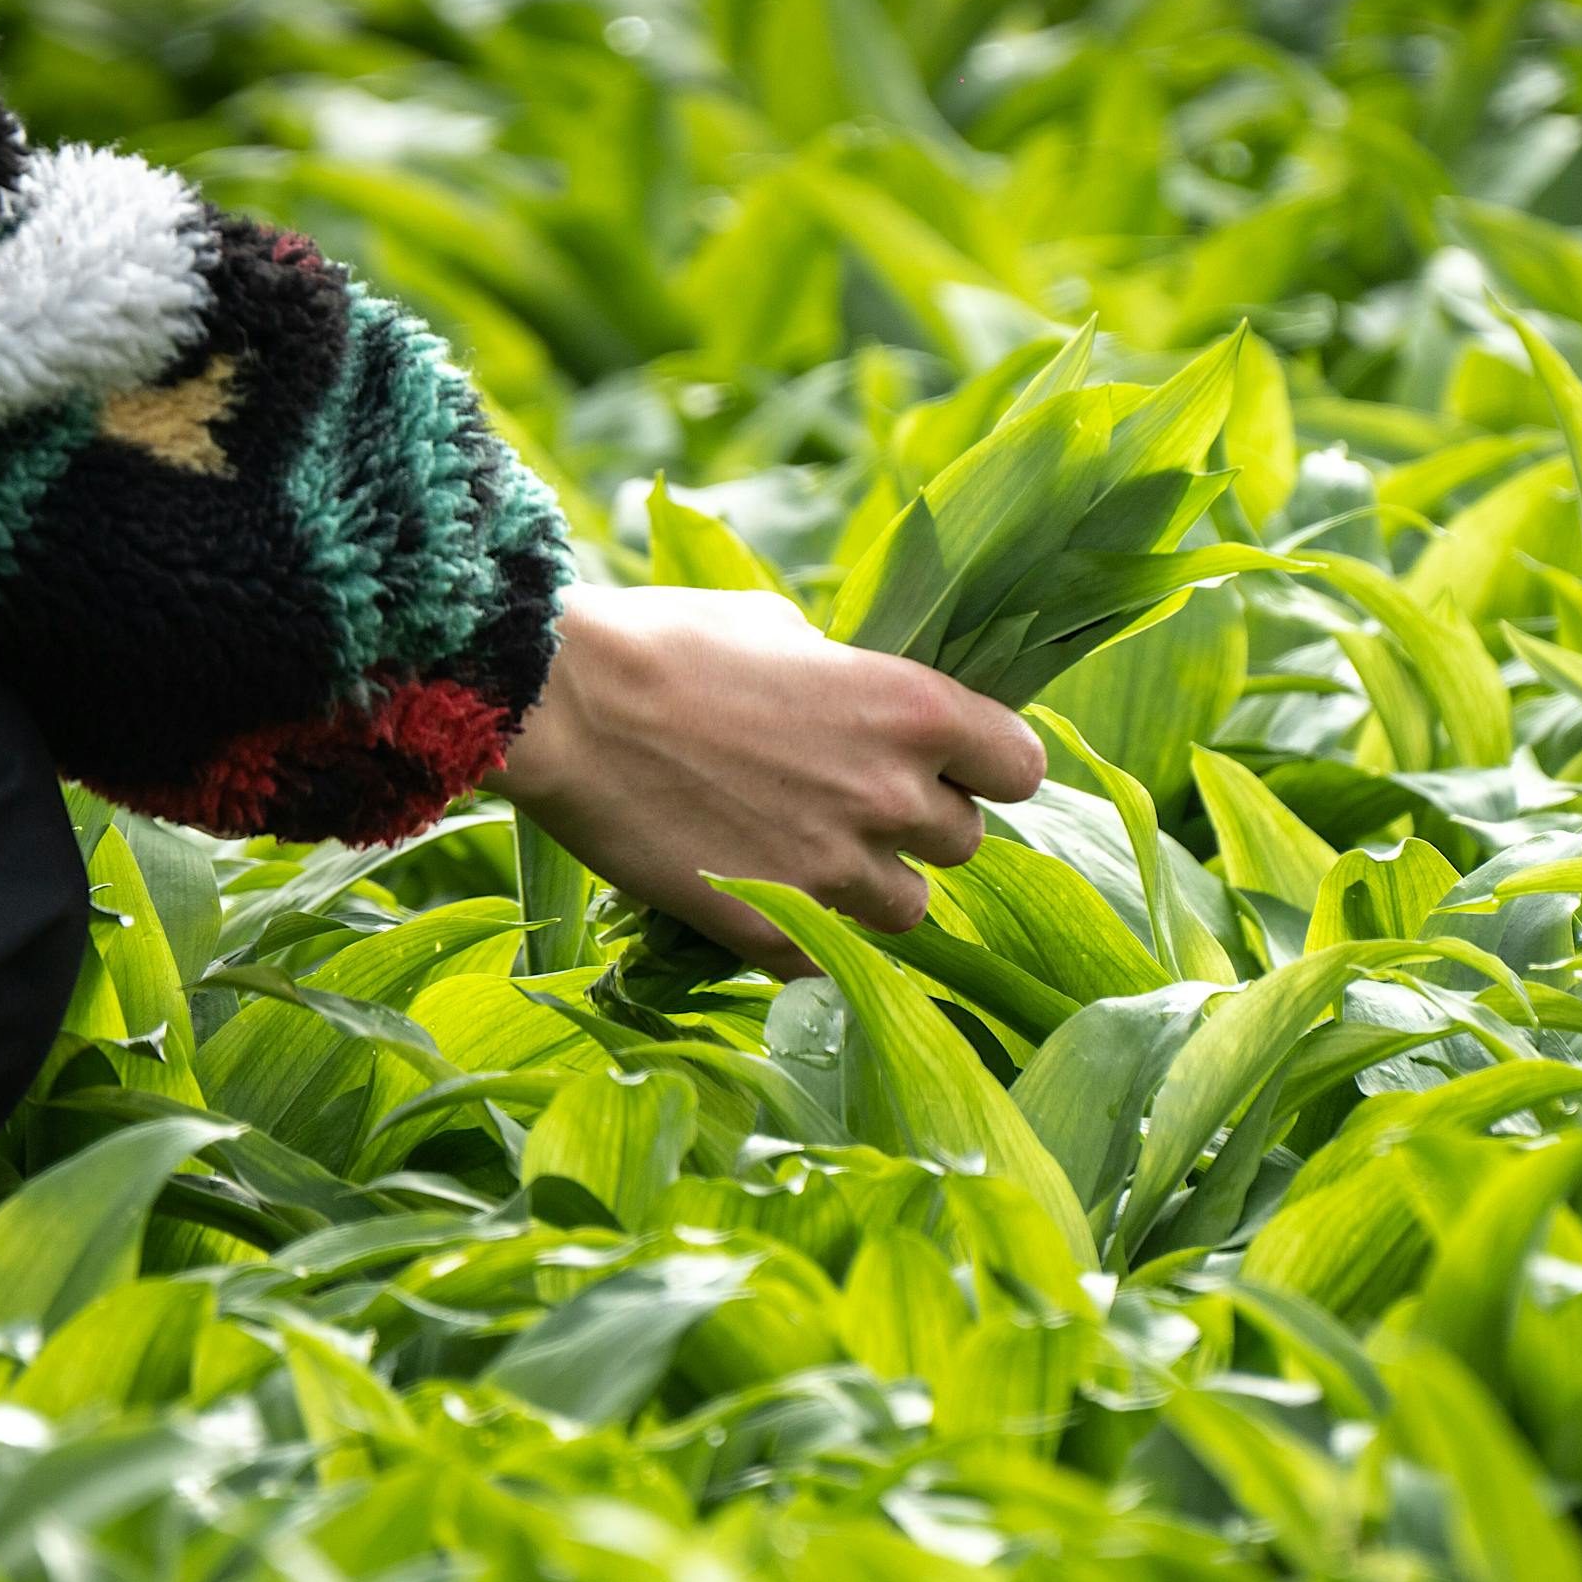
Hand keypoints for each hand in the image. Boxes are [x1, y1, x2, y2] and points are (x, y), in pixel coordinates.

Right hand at [486, 585, 1045, 979]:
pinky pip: (831, 955)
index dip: (990, 768)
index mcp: (913, 709)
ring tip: (812, 856)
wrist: (559, 707)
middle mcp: (892, 797)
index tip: (956, 767)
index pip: (1021, 768)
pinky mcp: (773, 931)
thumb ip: (844, 674)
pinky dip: (808, 931)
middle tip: (859, 804)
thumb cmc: (665, 642)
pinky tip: (761, 891)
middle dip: (920, 827)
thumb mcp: (780, 626)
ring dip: (875, 887)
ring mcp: (834, 873)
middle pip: (966, 844)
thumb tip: (855, 694)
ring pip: (909, 911)